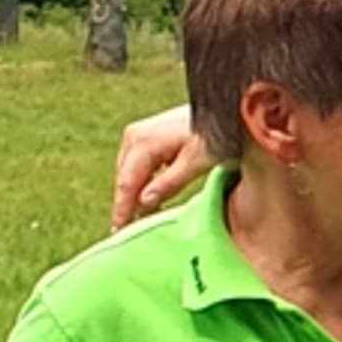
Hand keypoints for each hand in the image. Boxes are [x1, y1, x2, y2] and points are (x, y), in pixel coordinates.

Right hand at [113, 105, 210, 226]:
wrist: (224, 109)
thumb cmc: (215, 134)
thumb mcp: (197, 162)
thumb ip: (170, 183)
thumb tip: (143, 203)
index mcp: (143, 142)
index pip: (127, 183)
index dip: (122, 209)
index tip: (118, 231)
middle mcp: (134, 136)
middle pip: (125, 178)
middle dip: (127, 204)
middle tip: (127, 232)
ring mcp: (138, 134)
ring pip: (130, 173)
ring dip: (134, 195)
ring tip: (138, 220)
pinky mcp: (146, 136)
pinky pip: (138, 166)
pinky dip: (142, 183)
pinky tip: (150, 199)